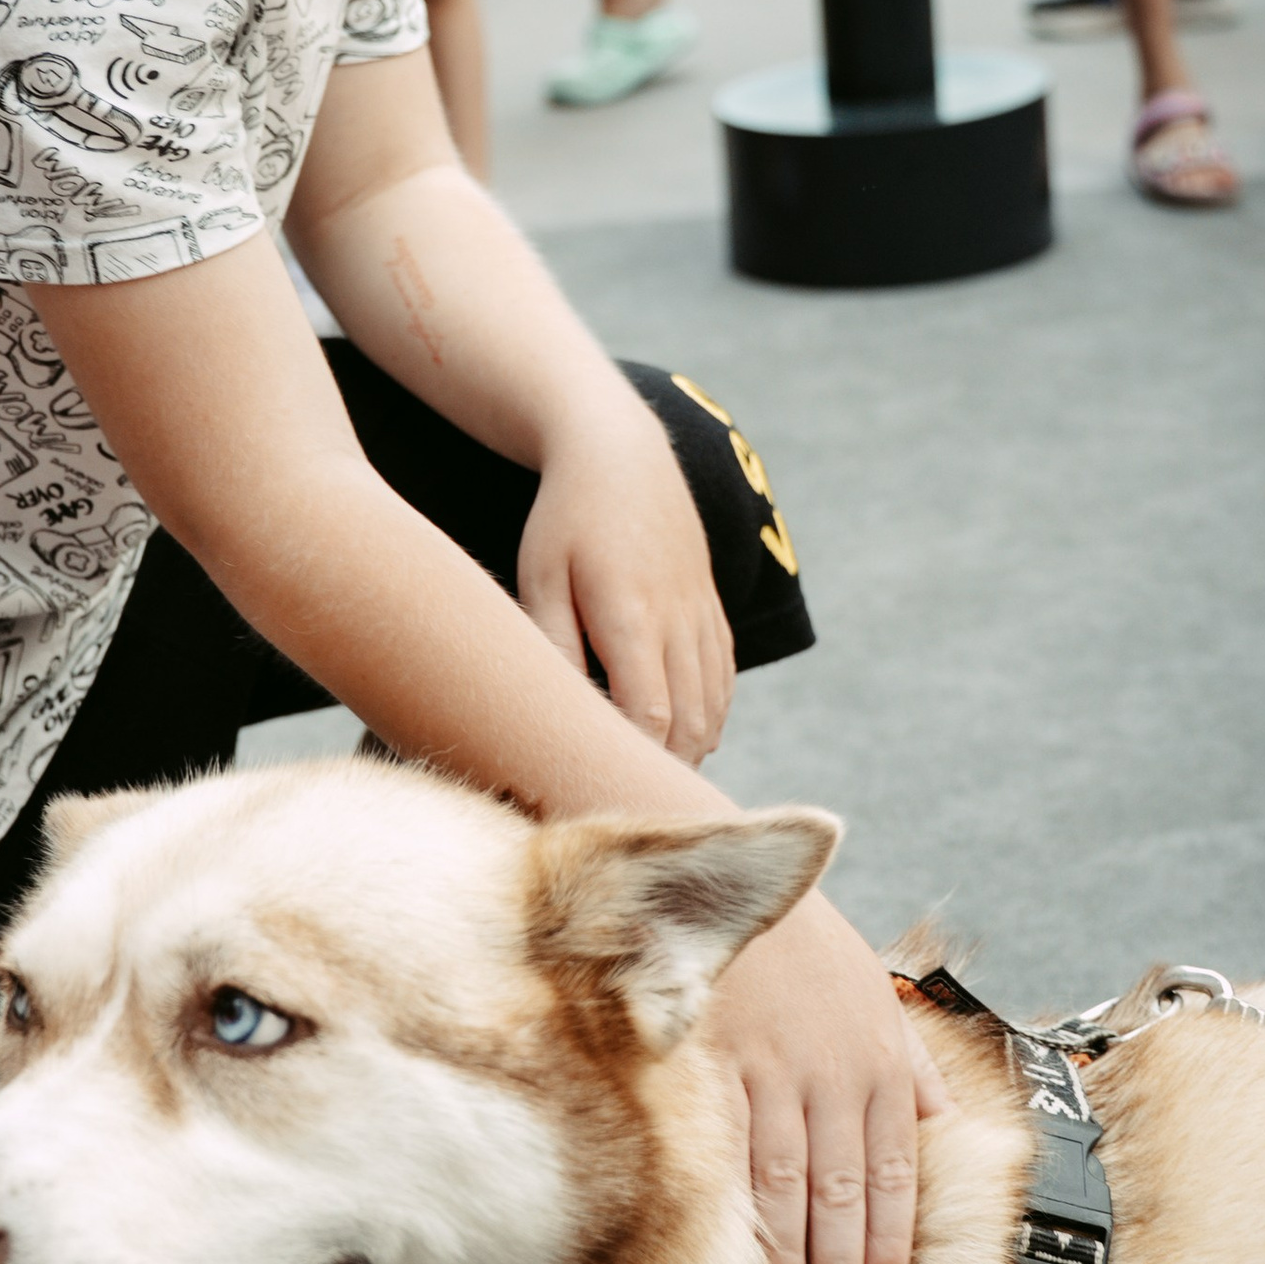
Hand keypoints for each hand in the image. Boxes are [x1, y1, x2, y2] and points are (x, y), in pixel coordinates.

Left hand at [517, 398, 734, 767]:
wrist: (624, 454)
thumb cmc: (566, 520)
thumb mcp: (542, 576)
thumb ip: (551, 643)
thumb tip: (558, 713)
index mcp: (632, 614)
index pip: (649, 715)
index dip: (635, 763)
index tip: (604, 794)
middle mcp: (679, 620)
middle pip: (690, 724)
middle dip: (664, 773)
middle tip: (630, 809)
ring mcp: (703, 615)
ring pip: (712, 706)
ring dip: (689, 752)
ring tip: (651, 786)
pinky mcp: (713, 609)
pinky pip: (722, 680)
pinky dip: (707, 718)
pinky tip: (682, 740)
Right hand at [701, 892, 946, 1263]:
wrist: (736, 879)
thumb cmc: (808, 946)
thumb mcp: (877, 991)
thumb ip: (911, 1060)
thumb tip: (942, 1118)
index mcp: (880, 1062)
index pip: (892, 1169)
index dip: (892, 1234)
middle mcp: (833, 1073)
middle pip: (842, 1189)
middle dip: (843, 1263)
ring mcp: (773, 1069)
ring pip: (786, 1179)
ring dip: (789, 1250)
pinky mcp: (718, 1061)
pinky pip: (727, 1146)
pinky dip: (732, 1201)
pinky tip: (731, 1247)